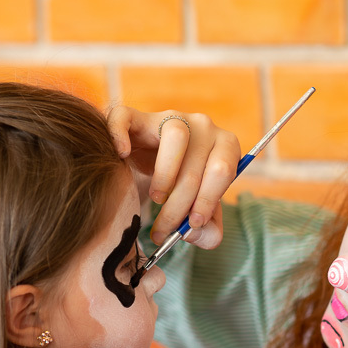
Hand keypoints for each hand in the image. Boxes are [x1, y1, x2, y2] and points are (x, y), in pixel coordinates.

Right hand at [107, 107, 240, 248]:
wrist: (149, 167)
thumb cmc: (180, 191)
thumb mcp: (197, 212)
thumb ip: (208, 231)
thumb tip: (193, 231)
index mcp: (226, 146)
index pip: (223, 170)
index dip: (207, 201)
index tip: (191, 225)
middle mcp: (203, 126)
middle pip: (195, 166)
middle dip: (178, 207)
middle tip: (163, 231)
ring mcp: (170, 117)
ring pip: (175, 137)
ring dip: (164, 176)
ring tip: (155, 197)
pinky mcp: (136, 116)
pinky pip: (126, 117)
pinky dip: (121, 134)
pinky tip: (122, 155)